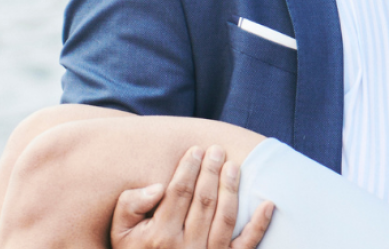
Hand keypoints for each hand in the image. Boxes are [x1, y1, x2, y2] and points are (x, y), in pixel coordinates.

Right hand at [111, 145, 273, 248]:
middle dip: (211, 172)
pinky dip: (260, 225)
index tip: (196, 150)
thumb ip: (130, 206)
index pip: (179, 193)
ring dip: (231, 189)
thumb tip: (158, 186)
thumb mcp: (119, 232)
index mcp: (160, 236)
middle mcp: (186, 247)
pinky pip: (247, 244)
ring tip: (233, 166)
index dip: (188, 169)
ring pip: (225, 217)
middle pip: (204, 201)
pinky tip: (268, 204)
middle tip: (216, 150)